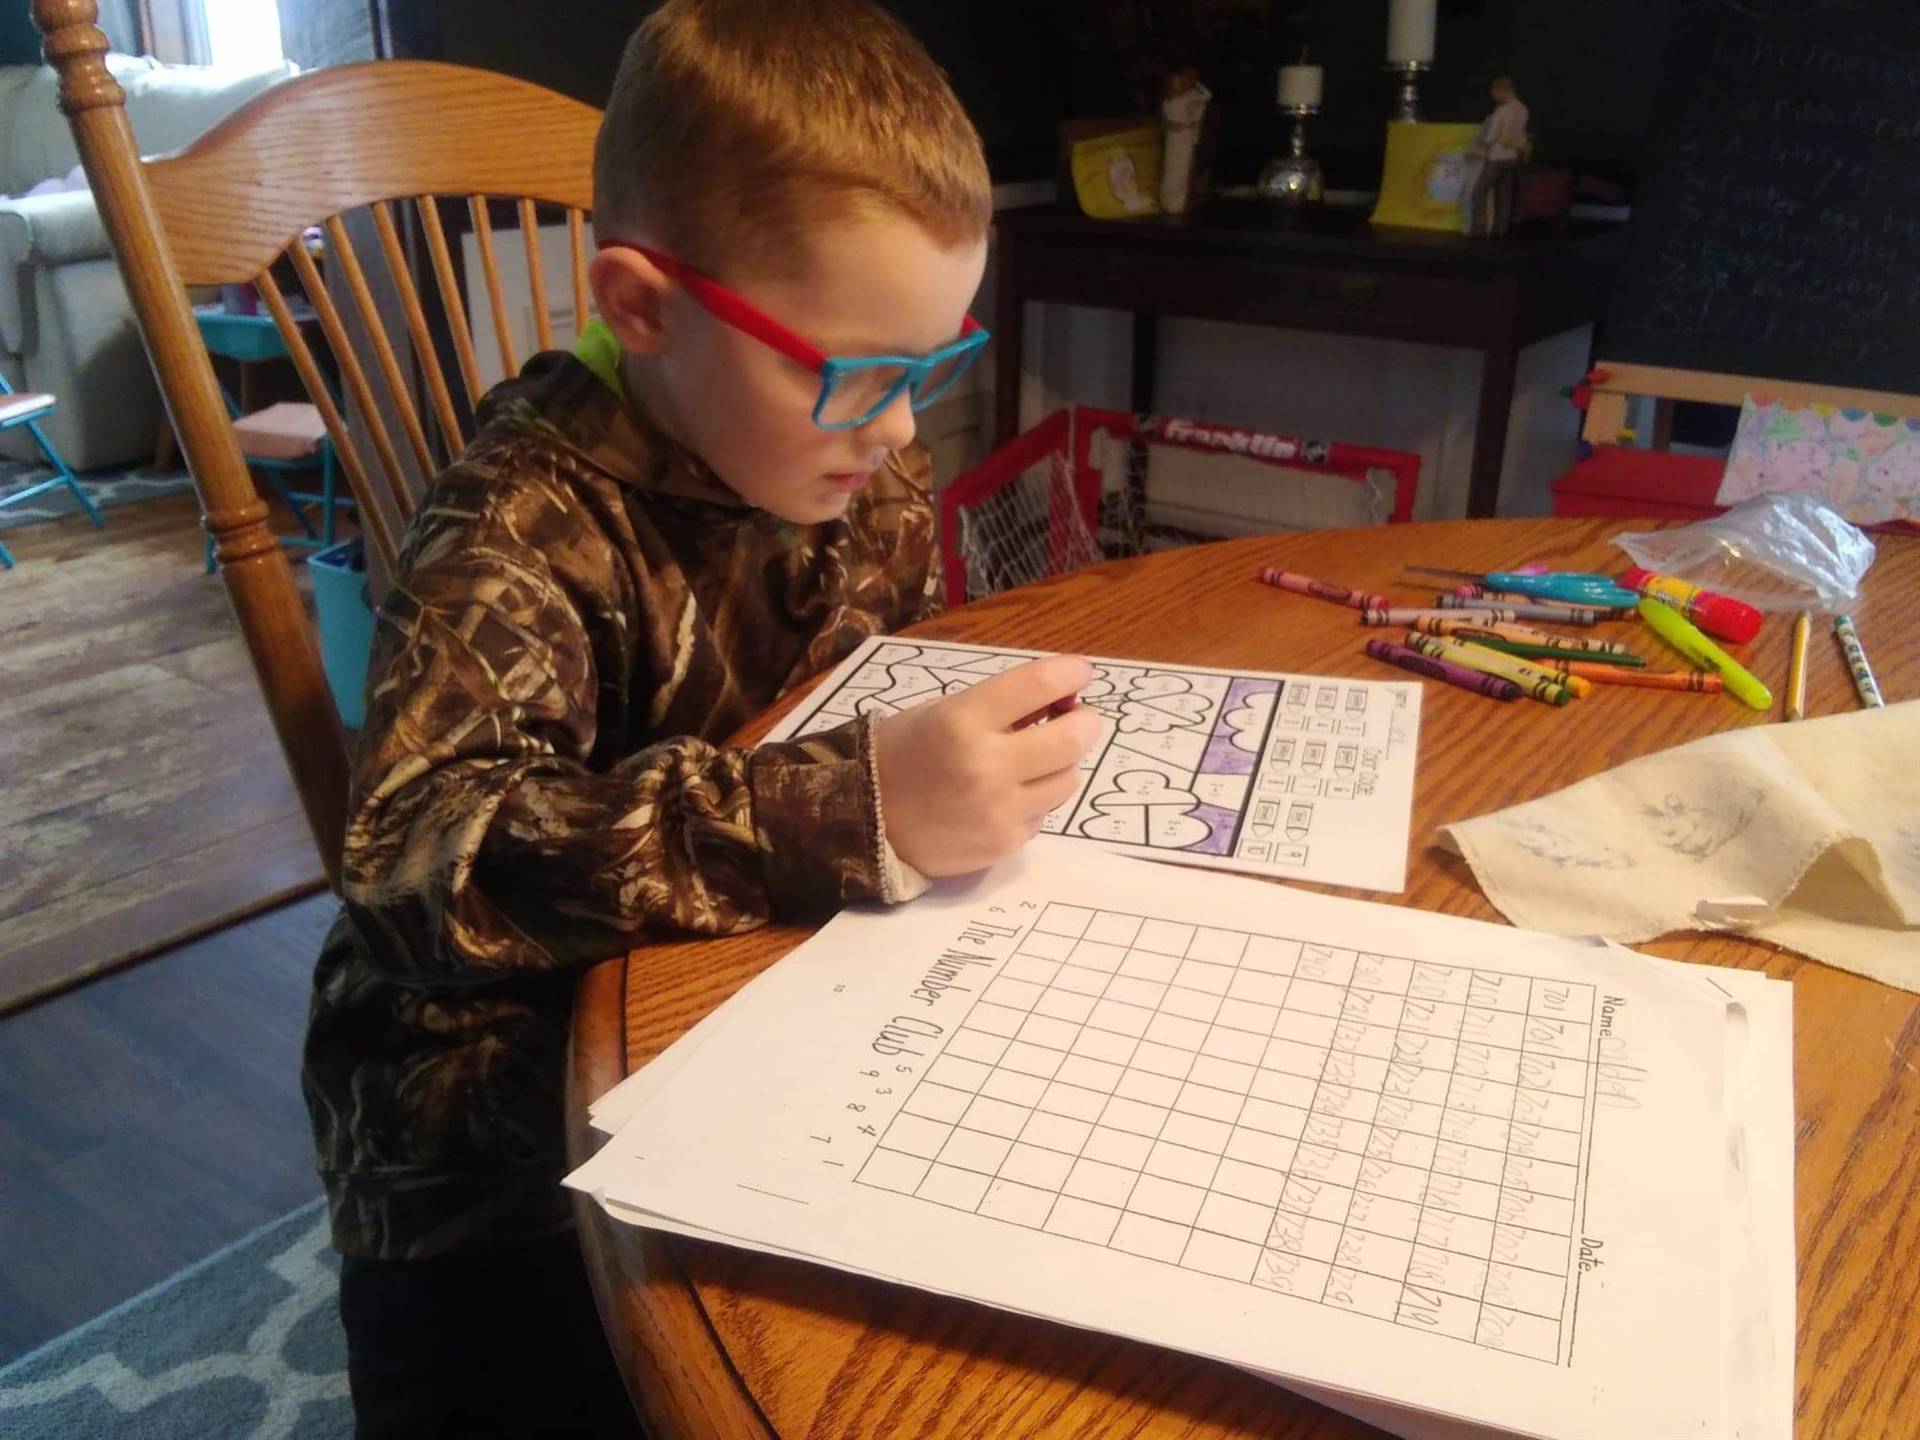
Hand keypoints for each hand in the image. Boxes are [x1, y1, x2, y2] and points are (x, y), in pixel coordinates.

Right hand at [873, 655, 1102, 876]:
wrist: (864, 819)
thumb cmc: (904, 753)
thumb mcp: (944, 711)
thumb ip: (1001, 705)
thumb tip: (1062, 700)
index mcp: (963, 720)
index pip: (1040, 685)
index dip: (1071, 673)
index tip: (1079, 672)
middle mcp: (986, 765)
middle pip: (1073, 738)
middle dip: (1084, 722)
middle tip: (1077, 718)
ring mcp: (999, 810)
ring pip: (1068, 778)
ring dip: (1061, 762)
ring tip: (1036, 758)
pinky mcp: (1004, 844)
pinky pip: (1044, 813)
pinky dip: (1036, 798)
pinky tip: (1009, 794)